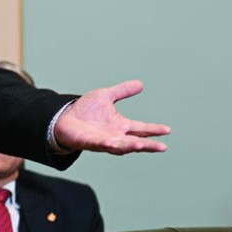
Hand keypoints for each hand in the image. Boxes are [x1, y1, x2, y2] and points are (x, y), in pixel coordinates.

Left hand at [54, 80, 169, 154]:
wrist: (64, 118)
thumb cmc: (85, 110)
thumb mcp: (105, 96)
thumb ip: (122, 91)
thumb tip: (141, 84)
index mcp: (121, 125)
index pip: (141, 128)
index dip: (154, 129)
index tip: (167, 130)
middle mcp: (115, 135)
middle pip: (135, 141)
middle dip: (149, 145)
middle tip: (162, 147)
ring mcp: (103, 141)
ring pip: (121, 146)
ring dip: (131, 146)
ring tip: (143, 146)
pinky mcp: (90, 142)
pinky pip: (100, 145)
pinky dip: (107, 145)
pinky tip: (113, 143)